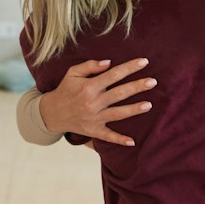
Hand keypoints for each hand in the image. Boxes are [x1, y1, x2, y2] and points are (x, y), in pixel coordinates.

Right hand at [39, 58, 156, 146]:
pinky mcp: (93, 131)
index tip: (144, 62)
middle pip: (119, 93)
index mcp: (89, 87)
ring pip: (118, 113)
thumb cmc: (65, 90)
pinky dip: (120, 140)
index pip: (113, 75)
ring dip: (134, 109)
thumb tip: (109, 63)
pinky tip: (132, 142)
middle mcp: (93, 102)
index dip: (129, 68)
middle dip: (137, 87)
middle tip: (153, 81)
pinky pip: (108, 136)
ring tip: (149, 105)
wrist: (51, 113)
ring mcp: (94, 118)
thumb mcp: (72, 73)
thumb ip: (90, 66)